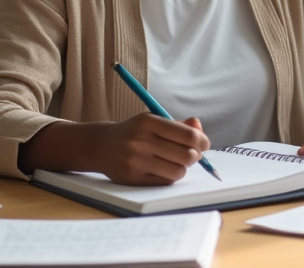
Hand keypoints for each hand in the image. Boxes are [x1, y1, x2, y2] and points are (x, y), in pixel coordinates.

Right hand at [86, 114, 211, 185]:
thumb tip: (199, 128)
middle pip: (186, 155)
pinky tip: (163, 169)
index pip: (188, 135)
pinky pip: (165, 182)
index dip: (202, 141)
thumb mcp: (153, 120)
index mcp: (149, 122)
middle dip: (195, 156)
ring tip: (175, 162)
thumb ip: (178, 125)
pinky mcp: (133, 178)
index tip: (204, 144)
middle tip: (191, 154)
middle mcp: (142, 141)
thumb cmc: (133, 132)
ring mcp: (136, 161)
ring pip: (178, 171)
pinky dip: (169, 176)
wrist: (100, 145)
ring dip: (182, 168)